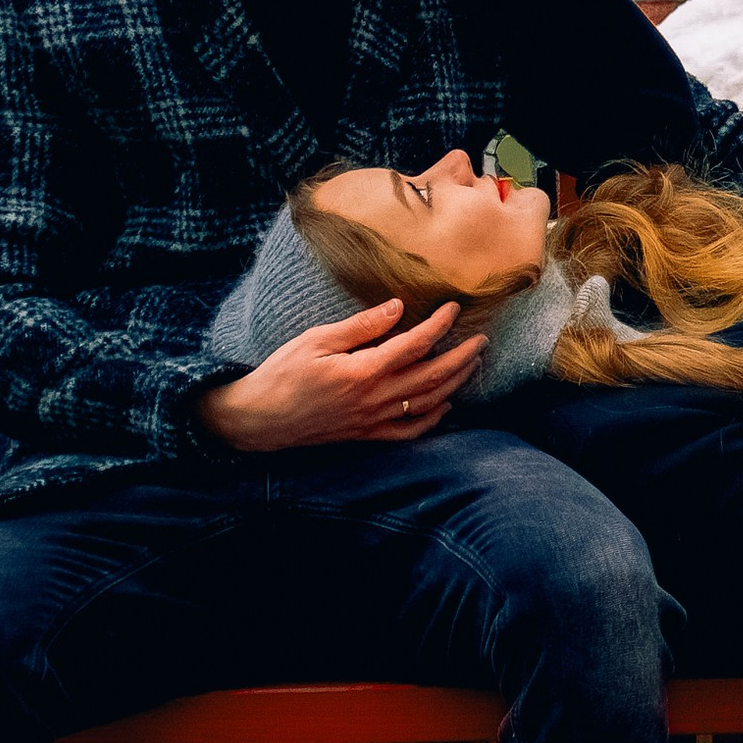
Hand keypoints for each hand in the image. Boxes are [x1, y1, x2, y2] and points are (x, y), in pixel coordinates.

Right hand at [196, 297, 469, 452]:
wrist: (260, 419)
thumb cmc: (282, 374)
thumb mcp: (316, 340)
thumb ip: (360, 326)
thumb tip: (397, 307)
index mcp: (363, 371)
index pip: (415, 344)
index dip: (439, 325)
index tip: (454, 308)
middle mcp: (374, 398)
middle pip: (431, 376)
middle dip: (462, 356)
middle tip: (482, 339)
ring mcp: (372, 420)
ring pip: (427, 402)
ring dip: (454, 383)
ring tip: (472, 364)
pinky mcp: (366, 435)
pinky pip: (408, 431)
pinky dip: (432, 419)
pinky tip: (445, 405)